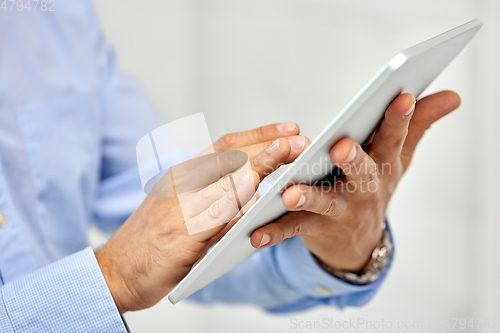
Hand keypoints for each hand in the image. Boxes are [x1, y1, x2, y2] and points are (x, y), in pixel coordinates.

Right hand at [96, 122, 310, 312]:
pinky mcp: (180, 236)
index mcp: (183, 176)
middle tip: (300, 139)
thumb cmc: (152, 241)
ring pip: (225, 179)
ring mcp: (180, 208)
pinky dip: (237, 201)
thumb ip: (211, 194)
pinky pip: (213, 216)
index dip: (259, 135)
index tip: (287, 128)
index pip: (226, 146)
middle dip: (268, 144)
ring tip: (289, 154)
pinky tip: (259, 193)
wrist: (114, 272)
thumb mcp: (180, 207)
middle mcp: (181, 185)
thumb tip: (252, 183)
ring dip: (260, 164)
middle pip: (230, 156)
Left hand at [250, 91, 460, 271]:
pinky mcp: (316, 228)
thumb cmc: (374, 185)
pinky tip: (255, 233)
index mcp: (381, 165)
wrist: (357, 241)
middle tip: (341, 146)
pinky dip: (275, 231)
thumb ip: (418, 125)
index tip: (402, 95)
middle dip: (353, 159)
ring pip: (323, 202)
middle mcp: (363, 188)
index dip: (399, 119)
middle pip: (360, 172)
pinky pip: (294, 229)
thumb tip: (452, 95)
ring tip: (290, 192)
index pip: (393, 138)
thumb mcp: (398, 158)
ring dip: (307, 197)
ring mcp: (340, 211)